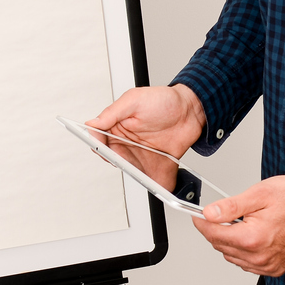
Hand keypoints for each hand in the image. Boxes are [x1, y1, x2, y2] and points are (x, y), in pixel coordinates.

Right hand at [86, 86, 207, 190]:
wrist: (191, 110)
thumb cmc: (164, 100)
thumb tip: (92, 123)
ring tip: (141, 172)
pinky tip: (157, 183)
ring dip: (135, 175)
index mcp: (117, 126)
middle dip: (118, 162)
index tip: (102, 148)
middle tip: (124, 160)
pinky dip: (154, 185)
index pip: (99, 140)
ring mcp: (141, 155)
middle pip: (114, 159)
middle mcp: (127, 142)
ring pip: (132, 172)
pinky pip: (152, 179)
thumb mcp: (134, 100)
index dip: (98, 145)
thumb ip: (112, 112)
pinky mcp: (157, 164)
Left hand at [192, 175, 284, 275]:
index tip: (197, 217)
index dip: (202, 224)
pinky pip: (249, 265)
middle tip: (220, 216)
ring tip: (241, 225)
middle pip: (222, 247)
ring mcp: (268, 266)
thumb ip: (230, 206)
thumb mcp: (259, 194)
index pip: (214, 235)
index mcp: (252, 238)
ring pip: (233, 258)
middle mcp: (259, 257)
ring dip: (230, 243)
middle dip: (217, 231)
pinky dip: (244, 254)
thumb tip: (209, 213)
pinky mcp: (276, 269)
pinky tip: (251, 239)